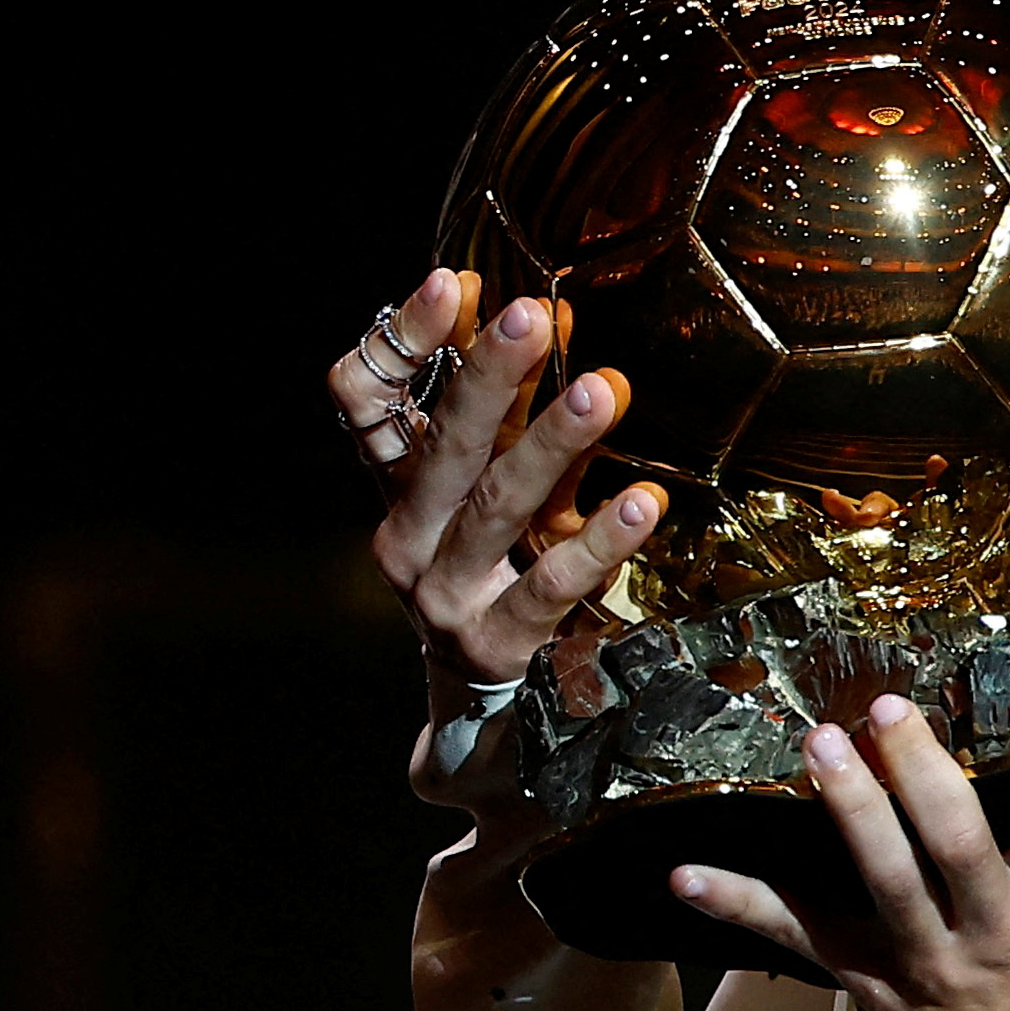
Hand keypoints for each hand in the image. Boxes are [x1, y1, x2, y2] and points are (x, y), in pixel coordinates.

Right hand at [328, 267, 666, 721]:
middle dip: (488, 376)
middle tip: (531, 313)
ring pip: (494, 509)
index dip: (400, 340)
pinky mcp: (498, 650)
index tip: (453, 280)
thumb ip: (522, 413)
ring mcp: (445, 599)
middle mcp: (408, 540)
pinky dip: (597, 543)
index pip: (366, 400)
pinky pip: (550, 588)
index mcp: (399, 488)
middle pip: (439, 446)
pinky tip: (643, 504)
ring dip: (549, 446)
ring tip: (603, 388)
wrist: (501, 730)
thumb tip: (553, 312)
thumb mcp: (505, 490)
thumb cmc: (508, 577)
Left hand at [672, 692, 1009, 1010]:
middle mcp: (989, 930)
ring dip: (845, 811)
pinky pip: (794, 943)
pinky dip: (736, 908)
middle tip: (889, 710)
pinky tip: (682, 875)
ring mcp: (921, 957)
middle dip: (921, 778)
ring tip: (817, 745)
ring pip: (879, 881)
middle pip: (954, 851)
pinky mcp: (864, 979)